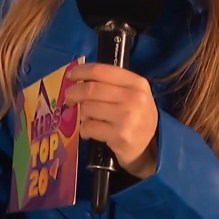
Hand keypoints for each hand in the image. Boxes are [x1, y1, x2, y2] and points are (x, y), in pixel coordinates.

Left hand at [65, 64, 158, 179]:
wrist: (149, 147)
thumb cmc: (136, 115)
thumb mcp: (132, 94)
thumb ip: (111, 83)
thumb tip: (78, 78)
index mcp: (136, 83)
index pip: (101, 71)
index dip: (81, 71)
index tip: (71, 75)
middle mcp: (133, 98)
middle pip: (91, 89)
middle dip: (74, 92)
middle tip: (69, 97)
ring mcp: (127, 118)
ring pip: (87, 108)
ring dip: (81, 113)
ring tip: (87, 117)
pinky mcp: (119, 136)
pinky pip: (88, 127)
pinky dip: (84, 129)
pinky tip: (89, 131)